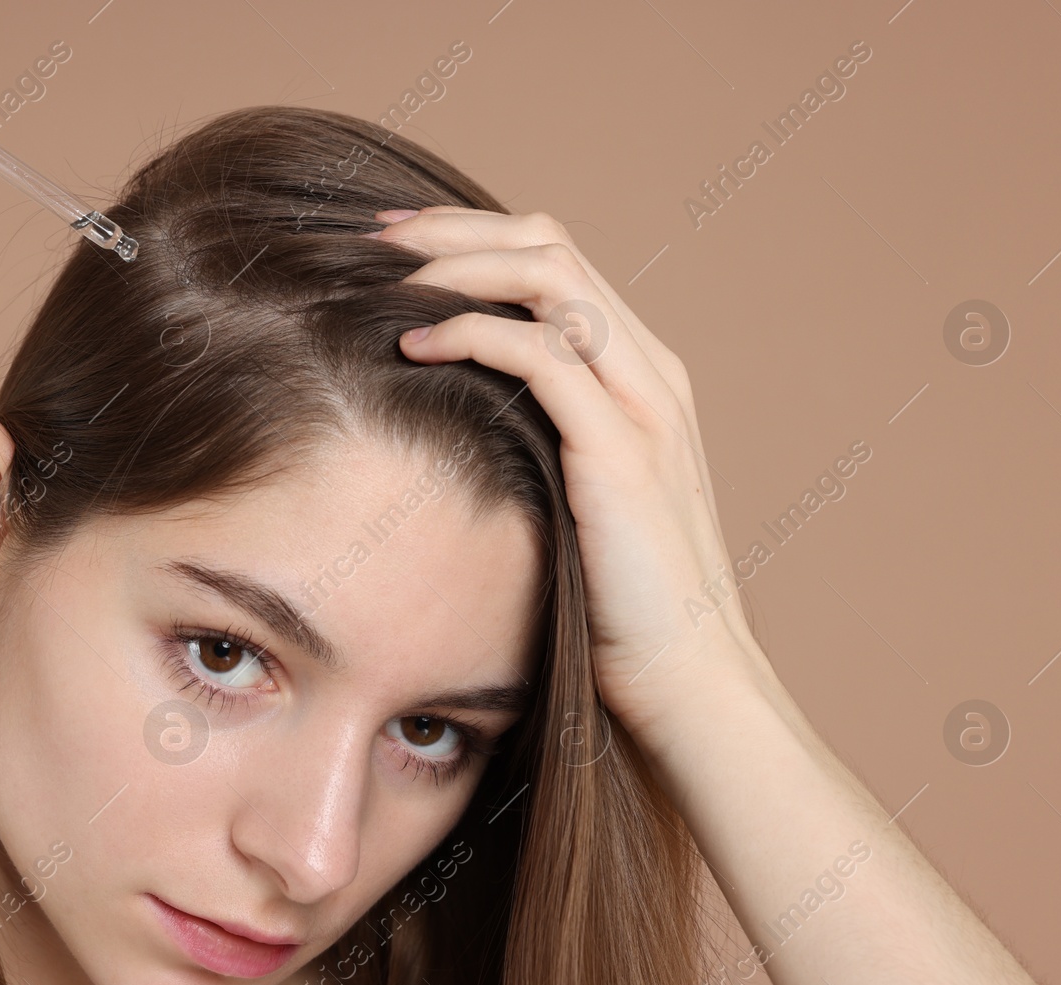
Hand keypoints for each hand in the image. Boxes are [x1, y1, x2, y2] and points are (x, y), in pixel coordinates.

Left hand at [370, 206, 774, 749]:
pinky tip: (414, 345)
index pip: (558, 264)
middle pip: (551, 247)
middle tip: (375, 236)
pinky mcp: (623, 453)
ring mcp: (646, 406)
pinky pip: (545, 354)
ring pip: (552, 278)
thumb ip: (539, 440)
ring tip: (385, 274)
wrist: (685, 678)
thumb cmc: (618, 602)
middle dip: (456, 230)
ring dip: (459, 264)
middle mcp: (652, 373)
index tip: (396, 246)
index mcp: (643, 377)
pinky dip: (473, 332)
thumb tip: (456, 412)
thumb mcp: (575, 499)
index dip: (474, 239)